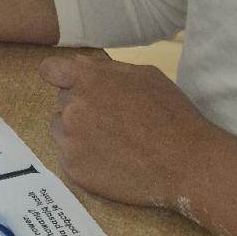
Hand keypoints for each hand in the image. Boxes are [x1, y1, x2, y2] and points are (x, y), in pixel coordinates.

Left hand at [38, 52, 218, 209]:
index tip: (71, 85)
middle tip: (112, 120)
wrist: (186, 163)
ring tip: (112, 142)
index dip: (60, 76)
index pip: (50, 69)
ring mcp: (70, 141)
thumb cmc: (171, 114)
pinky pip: (69, 156)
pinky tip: (111, 160)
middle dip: (81, 106)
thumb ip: (105, 69)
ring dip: (78, 132)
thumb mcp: (144, 76)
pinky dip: (85, 157)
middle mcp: (72, 109)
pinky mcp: (73, 169)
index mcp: (87, 81)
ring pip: (61, 129)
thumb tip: (77, 65)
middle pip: (63, 102)